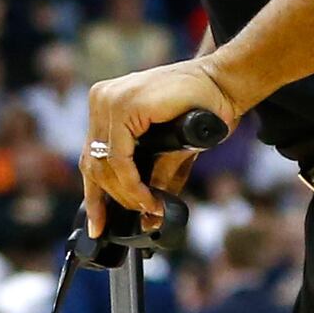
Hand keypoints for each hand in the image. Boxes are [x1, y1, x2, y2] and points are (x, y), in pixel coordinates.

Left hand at [82, 55, 240, 235]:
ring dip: (126, 194)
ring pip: (103, 165)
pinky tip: (148, 198)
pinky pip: (119, 159)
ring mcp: (109, 100)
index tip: (98, 227)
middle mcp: (101, 100)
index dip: (93, 197)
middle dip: (115, 199)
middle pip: (92, 164)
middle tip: (142, 215)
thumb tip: (149, 219)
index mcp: (105, 105)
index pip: (89, 157)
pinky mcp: (123, 105)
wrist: (224, 84)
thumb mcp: (171, 151)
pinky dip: (132, 184)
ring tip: (150, 208)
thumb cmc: (202, 110)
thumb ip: (155, 179)